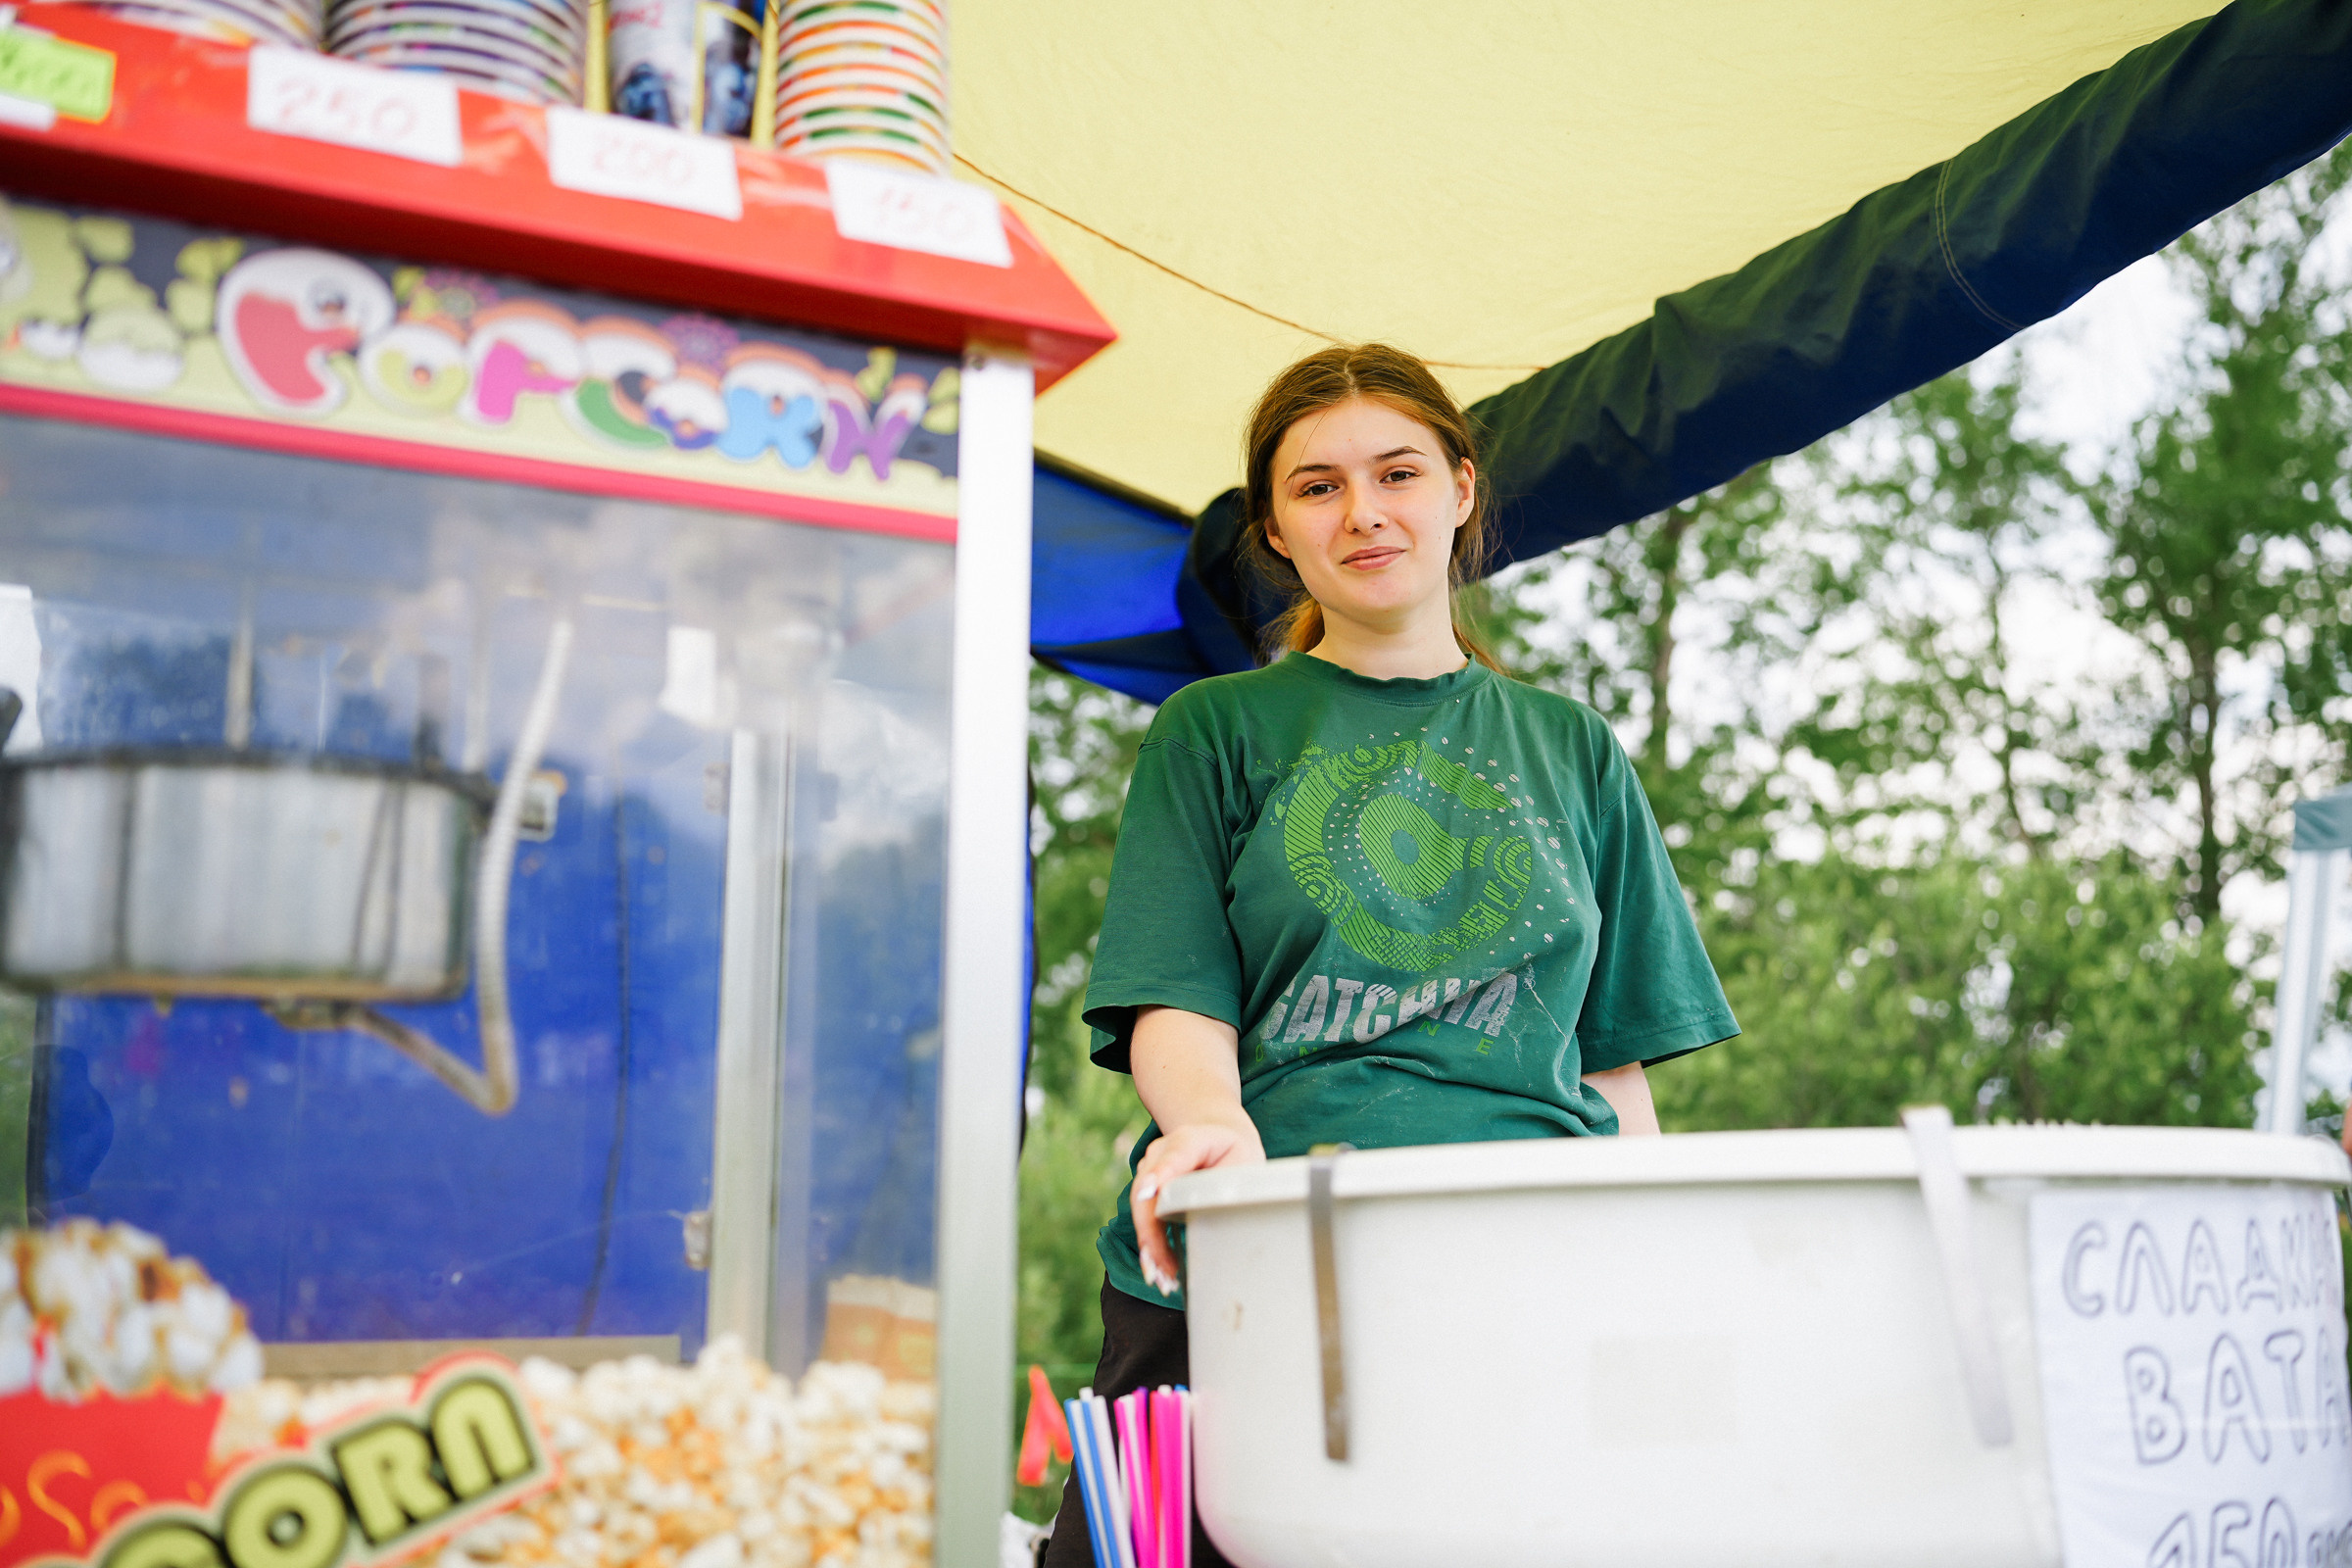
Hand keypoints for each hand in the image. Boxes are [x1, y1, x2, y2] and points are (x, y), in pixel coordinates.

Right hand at [1131, 1119, 1263, 1294]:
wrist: (1219, 1136)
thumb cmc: (1234, 1153)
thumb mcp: (1240, 1159)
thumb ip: (1224, 1180)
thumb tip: (1202, 1214)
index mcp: (1188, 1139)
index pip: (1173, 1156)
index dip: (1160, 1174)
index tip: (1149, 1194)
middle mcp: (1161, 1154)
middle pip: (1148, 1194)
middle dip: (1151, 1234)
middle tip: (1162, 1270)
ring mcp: (1150, 1171)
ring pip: (1142, 1211)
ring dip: (1149, 1248)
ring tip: (1161, 1280)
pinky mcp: (1149, 1190)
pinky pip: (1145, 1219)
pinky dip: (1152, 1247)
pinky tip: (1159, 1271)